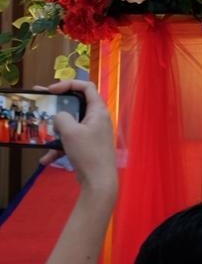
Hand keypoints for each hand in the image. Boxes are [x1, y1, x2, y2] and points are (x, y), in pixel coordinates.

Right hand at [35, 80, 116, 197]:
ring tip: (41, 135)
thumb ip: (62, 118)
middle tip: (42, 105)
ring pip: (70, 125)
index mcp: (98, 110)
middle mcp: (97, 118)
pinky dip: (59, 148)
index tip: (51, 90)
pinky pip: (70, 141)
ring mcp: (93, 132)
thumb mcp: (71, 131)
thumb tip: (60, 116)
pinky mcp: (87, 145)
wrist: (98, 180)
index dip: (69, 84)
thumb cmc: (88, 152)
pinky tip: (46, 159)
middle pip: (76, 105)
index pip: (86, 87)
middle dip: (58, 106)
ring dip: (56, 132)